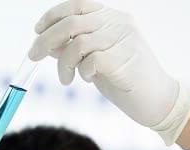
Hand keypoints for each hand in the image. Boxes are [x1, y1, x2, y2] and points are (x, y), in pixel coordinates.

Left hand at [30, 0, 189, 144]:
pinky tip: (90, 79)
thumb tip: (46, 42)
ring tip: (66, 79)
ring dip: (64, 64)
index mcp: (112, 18)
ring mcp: (124, 39)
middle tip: (34, 56)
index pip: (77, 5)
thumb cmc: (122, 79)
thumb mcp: (93, 59)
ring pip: (77, 43)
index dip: (53, 15)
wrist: (156, 100)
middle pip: (71, 23)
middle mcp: (119, 23)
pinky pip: (90, 61)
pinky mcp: (125, 59)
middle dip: (46, 40)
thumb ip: (73, 47)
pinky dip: (82, 72)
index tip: (37, 31)